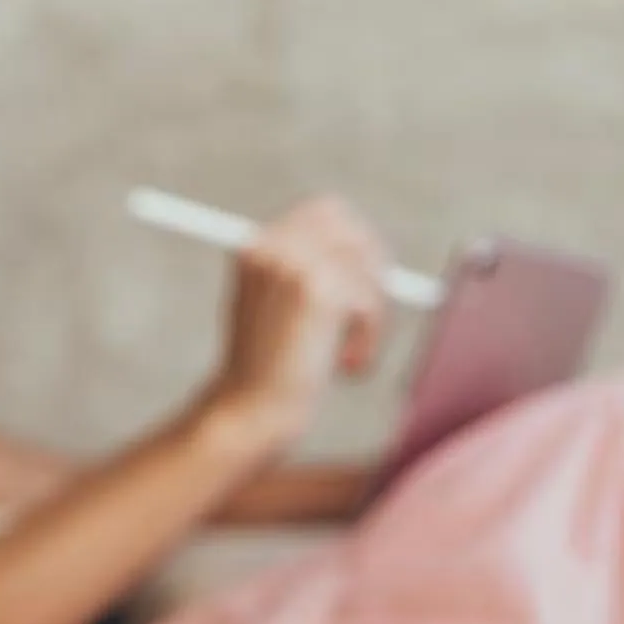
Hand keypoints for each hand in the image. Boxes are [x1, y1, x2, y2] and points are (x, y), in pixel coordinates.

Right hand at [194, 197, 389, 459]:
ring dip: (372, 312)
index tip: (367, 282)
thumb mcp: (279, 307)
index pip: (327, 212)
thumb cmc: (268, 370)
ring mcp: (293, 264)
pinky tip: (347, 365)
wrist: (249, 411)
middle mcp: (271, 246)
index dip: (356, 243)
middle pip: (353, 230)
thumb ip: (312, 273)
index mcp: (256, 246)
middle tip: (370, 316)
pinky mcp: (317, 290)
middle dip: (372, 270)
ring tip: (350, 353)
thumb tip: (373, 254)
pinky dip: (370, 335)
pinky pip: (370, 299)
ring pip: (366, 266)